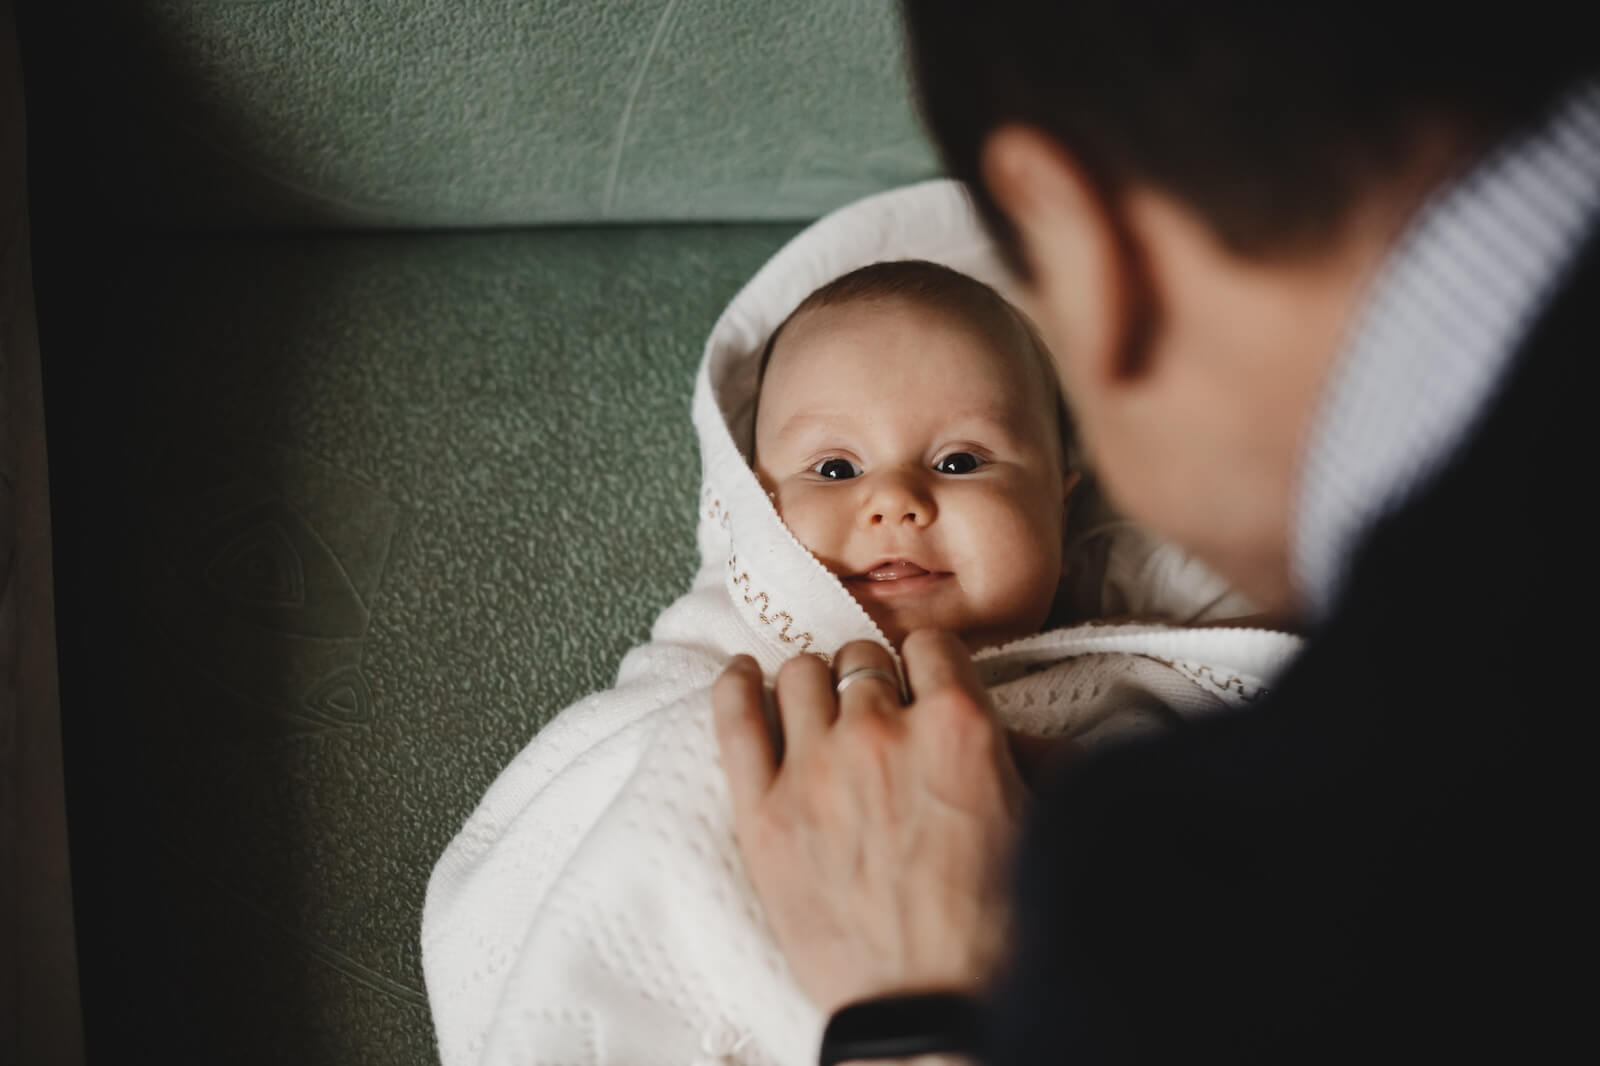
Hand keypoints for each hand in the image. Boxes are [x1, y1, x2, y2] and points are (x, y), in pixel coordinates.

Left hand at [712, 629, 1027, 1013]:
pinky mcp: (761, 811)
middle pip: (860, 658)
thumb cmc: (993, 929)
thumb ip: (1026, 759)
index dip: (927, 665)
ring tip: (816, 710)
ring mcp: (814, 768)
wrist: (931, 1008)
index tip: (921, 684)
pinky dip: (733, 687)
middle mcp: (881, 732)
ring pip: (798, 675)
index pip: (931, 646)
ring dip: (812, 686)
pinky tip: (739, 677)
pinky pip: (733, 719)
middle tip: (874, 713)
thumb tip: (1020, 732)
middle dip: (870, 680)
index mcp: (958, 726)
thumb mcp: (1036, 824)